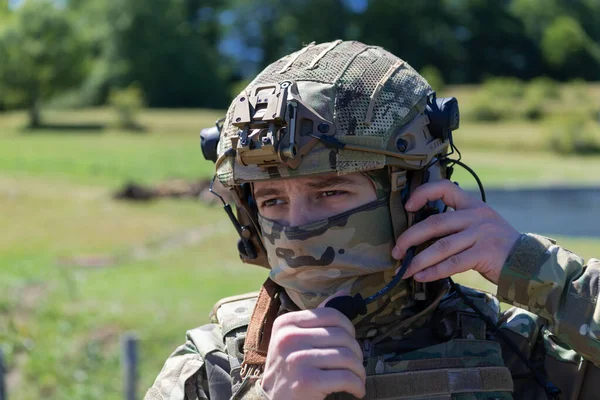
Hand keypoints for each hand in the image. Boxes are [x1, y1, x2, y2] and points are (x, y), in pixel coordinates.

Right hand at [260, 307, 365, 399]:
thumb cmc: (288, 369)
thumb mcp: (294, 339)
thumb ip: (317, 319)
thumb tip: (344, 293)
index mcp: (286, 323)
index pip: (331, 315)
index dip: (349, 328)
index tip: (350, 342)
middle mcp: (289, 338)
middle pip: (342, 336)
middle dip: (356, 352)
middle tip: (355, 364)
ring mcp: (297, 359)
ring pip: (346, 356)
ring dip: (359, 370)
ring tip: (357, 378)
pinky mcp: (306, 381)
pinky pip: (345, 378)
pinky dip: (357, 385)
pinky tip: (356, 390)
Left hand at [392, 180, 520, 284]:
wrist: (529, 263)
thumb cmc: (497, 246)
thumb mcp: (480, 225)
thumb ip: (455, 224)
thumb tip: (420, 236)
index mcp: (472, 205)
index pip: (445, 187)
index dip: (423, 193)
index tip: (407, 206)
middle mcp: (476, 216)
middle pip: (435, 223)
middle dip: (410, 237)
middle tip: (397, 250)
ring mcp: (481, 234)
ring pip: (441, 246)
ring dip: (418, 260)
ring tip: (404, 269)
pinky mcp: (484, 254)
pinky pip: (452, 263)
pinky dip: (434, 271)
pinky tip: (421, 276)